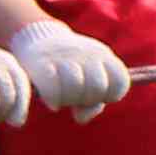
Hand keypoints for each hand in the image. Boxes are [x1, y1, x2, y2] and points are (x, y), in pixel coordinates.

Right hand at [8, 19, 129, 119]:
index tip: (97, 96)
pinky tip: (51, 102)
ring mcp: (63, 57)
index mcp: (103, 55)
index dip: (110, 95)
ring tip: (62, 98)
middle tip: (75, 98)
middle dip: (87, 99)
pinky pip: (52, 88)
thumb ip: (93, 101)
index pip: (120, 81)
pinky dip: (53, 99)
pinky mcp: (41, 63)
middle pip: (97, 87)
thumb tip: (81, 118)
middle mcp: (86, 53)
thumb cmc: (66, 65)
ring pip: (75, 87)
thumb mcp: (87, 77)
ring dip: (69, 100)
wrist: (36, 36)